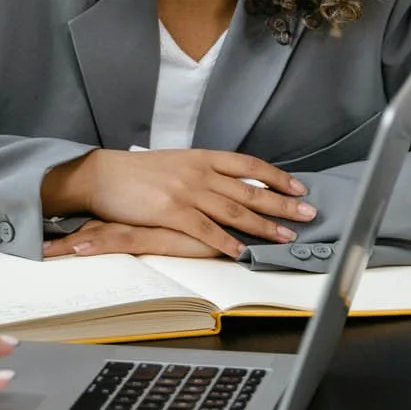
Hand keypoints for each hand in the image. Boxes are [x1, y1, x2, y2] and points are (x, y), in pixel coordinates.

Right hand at [42, 149, 314, 259]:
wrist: (102, 175)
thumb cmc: (136, 172)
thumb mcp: (175, 163)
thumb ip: (202, 172)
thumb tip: (229, 183)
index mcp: (201, 157)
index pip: (248, 164)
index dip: (276, 176)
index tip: (298, 186)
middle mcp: (199, 172)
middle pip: (249, 189)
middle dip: (282, 203)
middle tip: (308, 213)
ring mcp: (186, 192)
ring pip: (234, 211)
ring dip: (263, 226)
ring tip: (284, 236)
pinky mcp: (171, 211)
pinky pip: (205, 230)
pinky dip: (226, 242)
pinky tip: (240, 252)